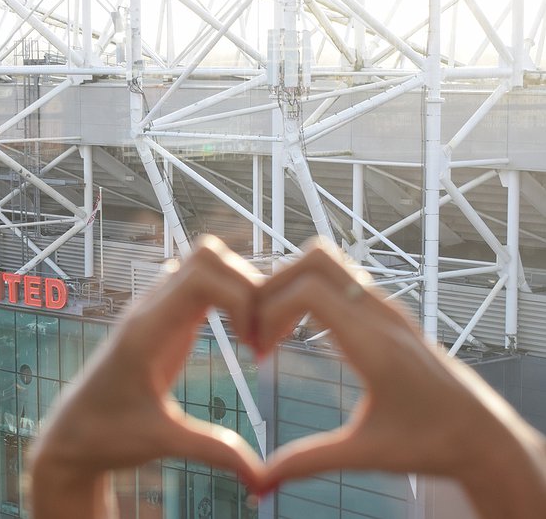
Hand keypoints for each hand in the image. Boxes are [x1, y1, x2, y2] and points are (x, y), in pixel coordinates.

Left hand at [27, 236, 263, 517]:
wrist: (72, 435)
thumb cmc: (106, 436)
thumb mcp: (162, 443)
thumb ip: (214, 451)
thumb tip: (263, 479)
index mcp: (146, 331)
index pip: (201, 275)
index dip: (242, 297)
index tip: (255, 345)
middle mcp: (148, 309)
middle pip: (208, 255)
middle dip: (248, 285)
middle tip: (262, 335)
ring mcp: (154, 309)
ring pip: (204, 263)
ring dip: (239, 287)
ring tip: (255, 335)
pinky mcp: (162, 318)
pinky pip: (200, 282)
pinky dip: (229, 296)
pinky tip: (241, 335)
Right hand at [252, 240, 545, 516]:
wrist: (483, 436)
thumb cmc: (432, 443)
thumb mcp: (365, 454)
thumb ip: (309, 461)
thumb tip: (262, 481)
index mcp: (375, 343)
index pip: (309, 291)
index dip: (270, 310)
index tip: (259, 349)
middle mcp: (381, 315)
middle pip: (315, 258)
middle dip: (273, 285)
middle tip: (256, 327)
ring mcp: (386, 309)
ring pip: (328, 263)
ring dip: (291, 285)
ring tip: (274, 330)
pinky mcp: (386, 314)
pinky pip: (340, 281)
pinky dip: (309, 293)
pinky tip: (300, 333)